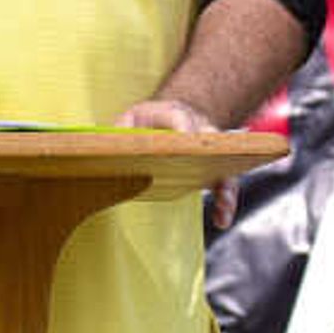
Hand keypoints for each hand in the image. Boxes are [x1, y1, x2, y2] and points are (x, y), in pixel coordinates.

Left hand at [118, 96, 248, 227]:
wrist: (168, 117)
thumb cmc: (145, 123)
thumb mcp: (128, 120)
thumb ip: (121, 132)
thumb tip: (107, 150)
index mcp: (173, 112)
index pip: (180, 116)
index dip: (184, 128)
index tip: (186, 140)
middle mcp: (198, 127)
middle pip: (212, 140)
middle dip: (214, 158)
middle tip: (213, 177)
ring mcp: (210, 148)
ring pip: (224, 164)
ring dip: (226, 187)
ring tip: (223, 209)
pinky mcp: (213, 167)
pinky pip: (224, 182)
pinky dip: (225, 201)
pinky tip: (221, 220)